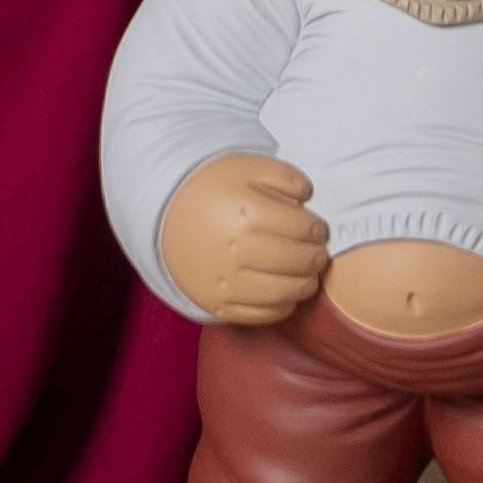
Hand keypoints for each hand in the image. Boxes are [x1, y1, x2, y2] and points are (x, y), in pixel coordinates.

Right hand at [158, 153, 327, 326]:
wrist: (164, 215)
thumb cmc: (211, 189)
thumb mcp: (248, 166)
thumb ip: (285, 176)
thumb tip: (308, 198)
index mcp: (246, 212)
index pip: (303, 228)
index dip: (317, 229)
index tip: (317, 229)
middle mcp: (236, 250)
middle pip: (298, 262)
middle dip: (316, 257)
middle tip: (318, 253)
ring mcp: (225, 282)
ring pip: (284, 293)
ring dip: (305, 285)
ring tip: (307, 275)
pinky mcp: (217, 305)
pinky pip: (261, 316)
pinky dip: (282, 307)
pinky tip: (285, 293)